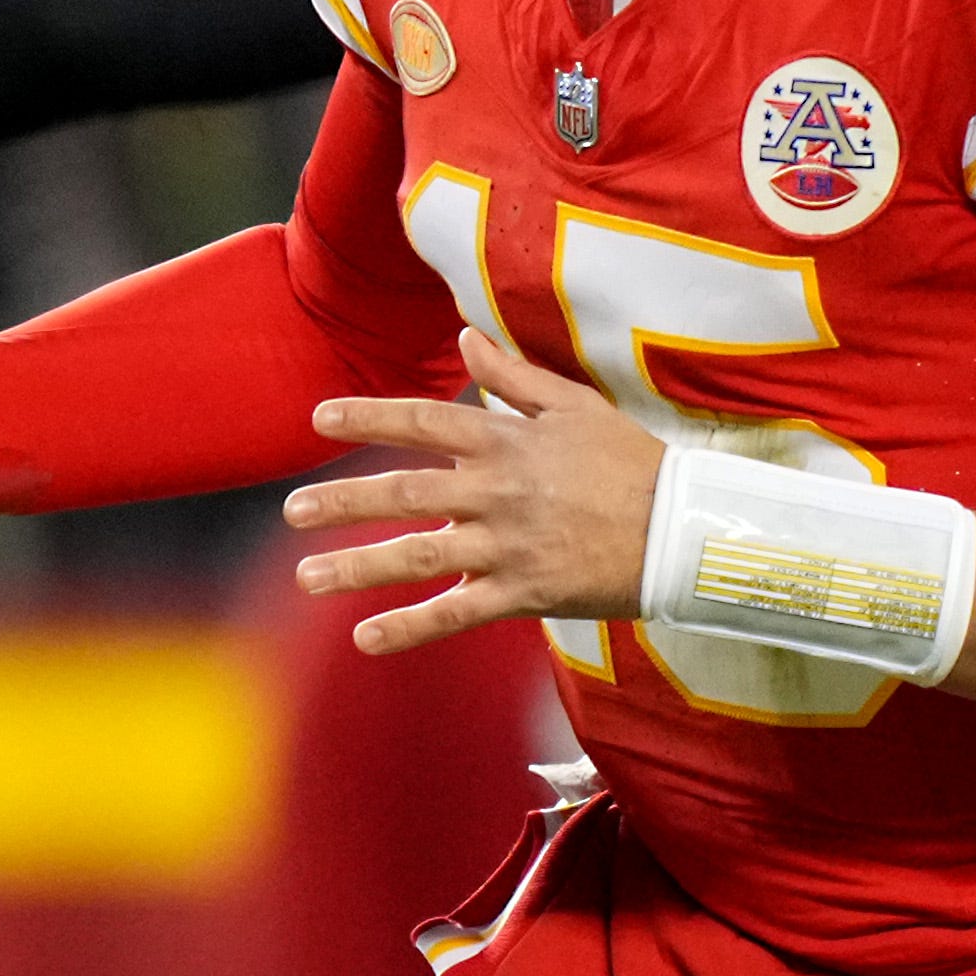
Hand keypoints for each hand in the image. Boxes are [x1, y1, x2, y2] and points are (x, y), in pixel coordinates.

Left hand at [287, 327, 665, 654]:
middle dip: (342, 500)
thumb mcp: (575, 405)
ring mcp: (507, 545)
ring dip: (356, 566)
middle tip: (292, 509)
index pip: (423, 423)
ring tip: (307, 575)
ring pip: (418, 556)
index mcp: (508, 442)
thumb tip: (466, 336)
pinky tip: (365, 639)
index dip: (368, 418)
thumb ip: (513, 375)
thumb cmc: (631, 463)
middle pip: (403, 492)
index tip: (320, 420)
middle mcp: (497, 492)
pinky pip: (455, 613)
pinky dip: (409, 628)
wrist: (683, 530)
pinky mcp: (524, 593)